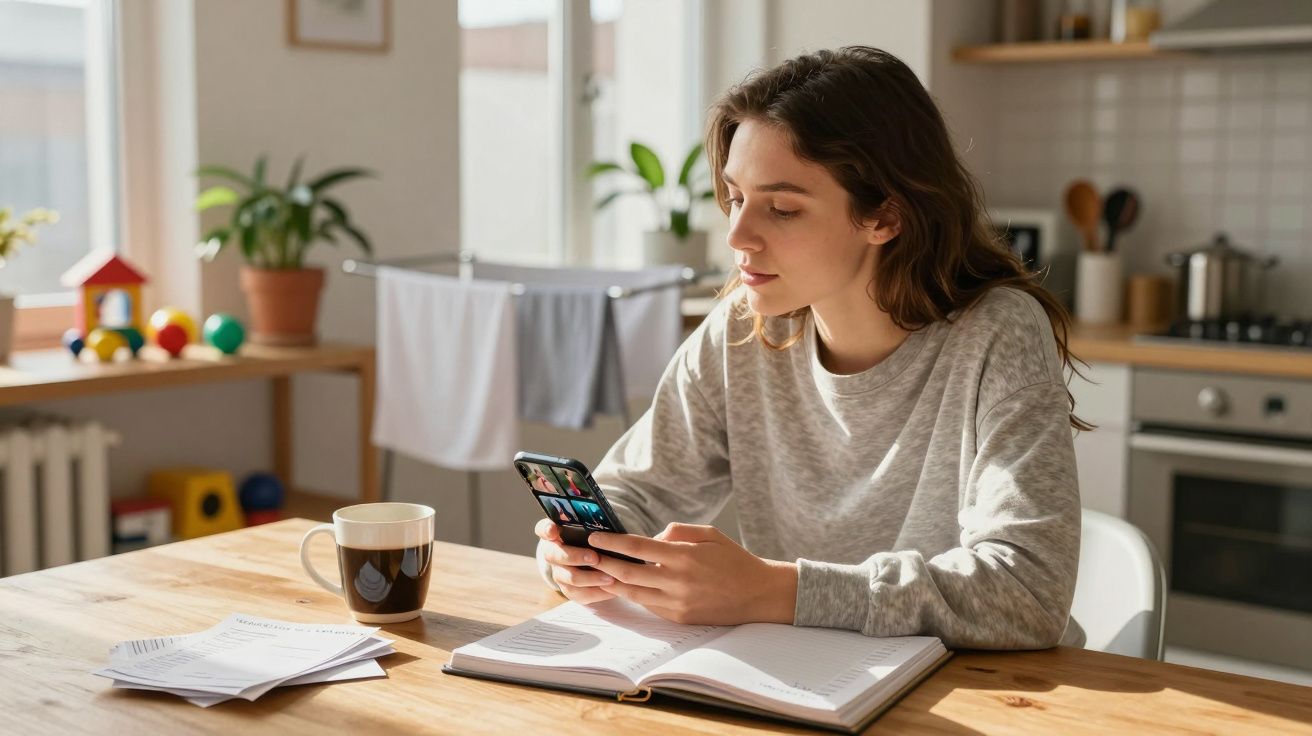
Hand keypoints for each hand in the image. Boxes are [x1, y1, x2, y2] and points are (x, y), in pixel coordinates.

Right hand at [535, 519, 614, 604]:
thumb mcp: (593, 526)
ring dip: (590, 578)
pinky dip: (596, 592)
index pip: (543, 528)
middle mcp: (552, 552)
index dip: (547, 529)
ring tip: (610, 577)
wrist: (598, 557)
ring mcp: (559, 572)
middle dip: (575, 556)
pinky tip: (611, 588)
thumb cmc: (595, 537)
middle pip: (554, 555)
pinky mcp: (569, 589)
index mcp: (554, 532)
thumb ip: (591, 522)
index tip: (553, 530)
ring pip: (569, 577)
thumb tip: (601, 518)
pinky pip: (579, 593)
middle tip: (595, 557)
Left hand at [588, 523, 797, 625]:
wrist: (757, 595)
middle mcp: (678, 582)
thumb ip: (678, 531)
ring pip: (634, 593)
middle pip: (629, 573)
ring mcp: (677, 603)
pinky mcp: (679, 618)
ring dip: (613, 582)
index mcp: (685, 557)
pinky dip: (634, 594)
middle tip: (587, 555)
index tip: (595, 537)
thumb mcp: (710, 534)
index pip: (638, 548)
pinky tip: (623, 585)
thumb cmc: (733, 560)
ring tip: (597, 571)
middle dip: (604, 563)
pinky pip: (649, 605)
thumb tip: (652, 538)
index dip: (613, 542)